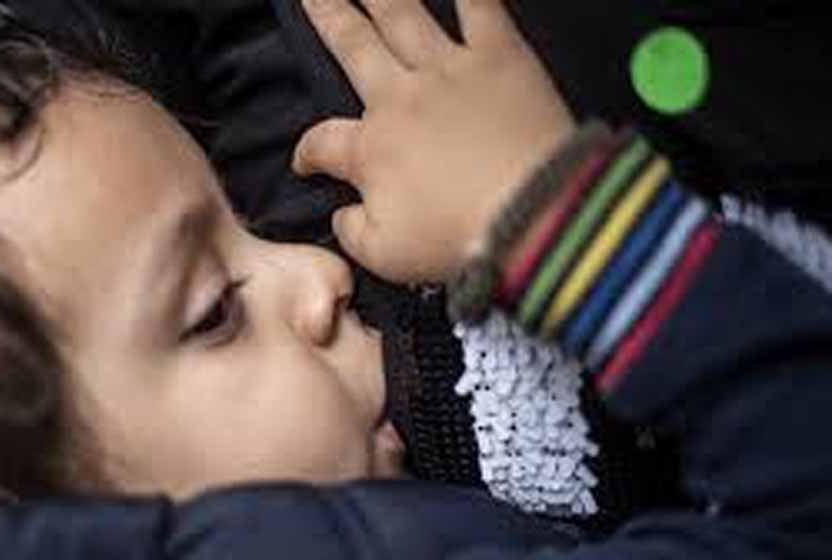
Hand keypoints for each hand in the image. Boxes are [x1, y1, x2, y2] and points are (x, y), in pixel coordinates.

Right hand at [293, 0, 575, 283]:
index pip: (323, 142)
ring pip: (401, 14)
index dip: (308, 153)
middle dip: (327, 15)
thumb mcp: (384, 257)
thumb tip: (342, 212)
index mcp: (372, 149)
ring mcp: (450, 70)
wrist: (534, 215)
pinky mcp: (500, 57)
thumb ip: (351, 232)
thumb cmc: (458, 240)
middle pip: (352, 46)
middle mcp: (401, 97)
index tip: (306, 163)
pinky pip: (480, 6)